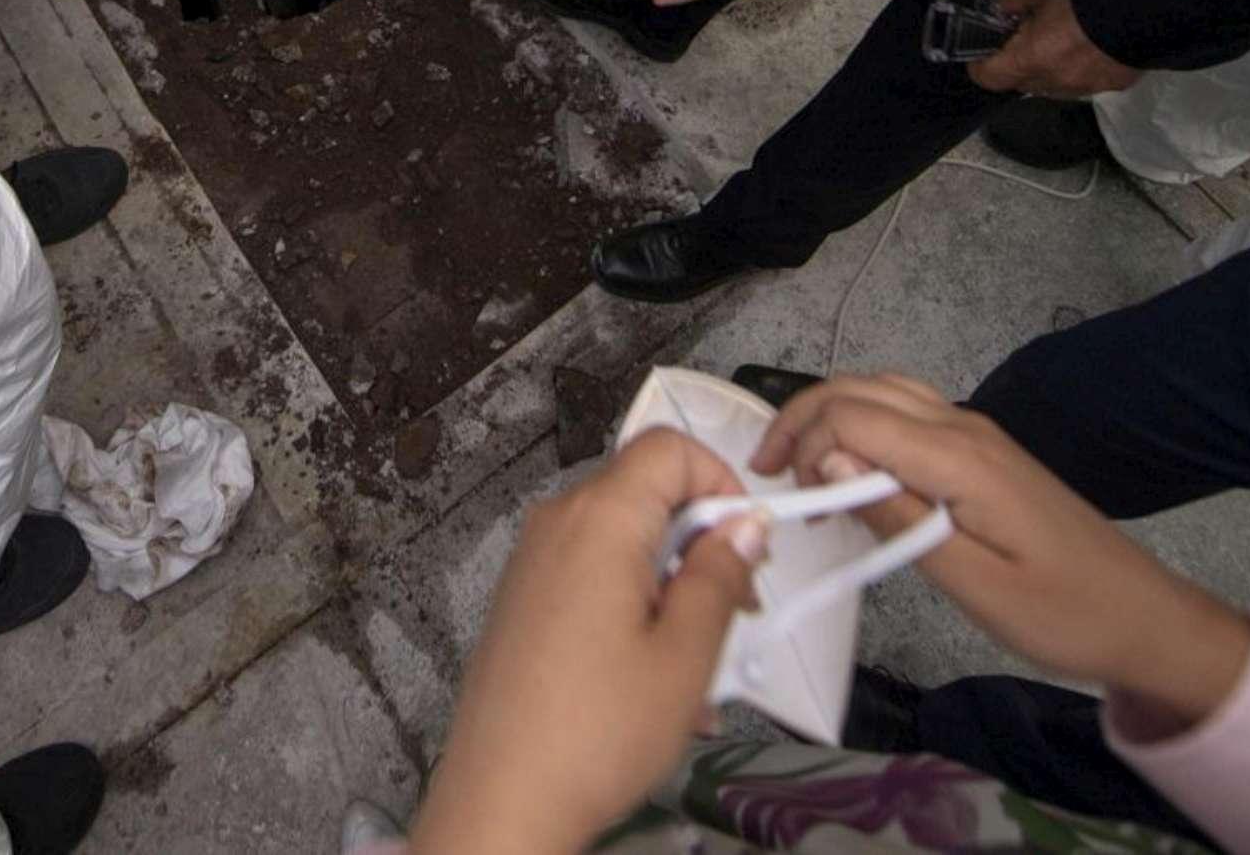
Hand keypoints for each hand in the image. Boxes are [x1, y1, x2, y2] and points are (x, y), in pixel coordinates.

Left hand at [411, 429, 767, 854]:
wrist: (501, 801)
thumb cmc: (588, 737)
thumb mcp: (685, 656)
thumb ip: (720, 577)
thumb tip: (742, 529)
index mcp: (598, 521)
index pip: (669, 448)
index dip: (721, 482)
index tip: (748, 541)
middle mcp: (557, 527)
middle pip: (647, 493)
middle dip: (701, 542)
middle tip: (735, 609)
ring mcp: (533, 563)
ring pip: (624, 542)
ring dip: (672, 586)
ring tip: (695, 667)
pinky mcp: (524, 601)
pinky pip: (593, 578)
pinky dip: (633, 608)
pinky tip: (652, 679)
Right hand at [751, 375, 1249, 731]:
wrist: (1144, 617)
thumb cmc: (1064, 614)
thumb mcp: (974, 585)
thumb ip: (897, 520)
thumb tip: (826, 465)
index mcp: (962, 458)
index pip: (854, 417)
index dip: (806, 448)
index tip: (792, 504)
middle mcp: (965, 427)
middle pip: (859, 389)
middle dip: (801, 422)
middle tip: (766, 477)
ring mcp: (975, 432)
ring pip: (881, 390)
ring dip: (829, 417)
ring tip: (797, 469)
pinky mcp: (980, 449)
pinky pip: (905, 412)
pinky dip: (862, 425)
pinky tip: (850, 470)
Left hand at [967, 0, 1140, 95]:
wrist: (1151, 5)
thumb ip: (1015, 0)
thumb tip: (1003, 10)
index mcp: (1031, 60)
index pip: (989, 79)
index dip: (980, 66)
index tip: (982, 52)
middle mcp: (1055, 82)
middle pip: (1021, 83)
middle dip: (1017, 65)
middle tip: (1025, 38)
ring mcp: (1086, 88)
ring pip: (1052, 87)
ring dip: (1048, 70)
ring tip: (1060, 43)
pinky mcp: (1113, 86)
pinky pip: (1083, 84)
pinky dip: (1078, 70)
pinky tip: (1090, 50)